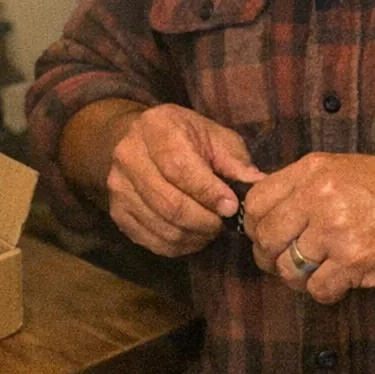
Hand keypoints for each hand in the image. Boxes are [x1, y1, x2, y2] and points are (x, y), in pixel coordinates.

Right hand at [102, 104, 264, 257]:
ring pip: (162, 226)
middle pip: (169, 202)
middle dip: (204, 220)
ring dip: (194, 235)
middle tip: (223, 223)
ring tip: (211, 228)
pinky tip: (193, 235)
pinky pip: (151, 241)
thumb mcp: (213, 136)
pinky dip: (178, 246)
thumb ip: (234, 159)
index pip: (179, 168)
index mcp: (155, 128)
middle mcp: (129, 156)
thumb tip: (257, 184)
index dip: (207, 192)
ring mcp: (118, 187)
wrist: (139, 140)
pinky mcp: (117, 212)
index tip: (231, 207)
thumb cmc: (185, 137)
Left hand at [242, 153, 374, 303]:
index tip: (266, 234)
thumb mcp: (342, 168)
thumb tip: (266, 208)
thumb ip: (302, 184)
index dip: (255, 224)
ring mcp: (336, 231)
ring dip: (298, 277)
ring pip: (289, 268)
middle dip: (271, 256)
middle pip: (267, 238)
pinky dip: (325, 291)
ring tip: (316, 272)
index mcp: (312, 171)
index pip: (256, 201)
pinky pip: (318, 289)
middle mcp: (319, 197)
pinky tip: (339, 281)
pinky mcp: (354, 262)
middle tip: (286, 261)